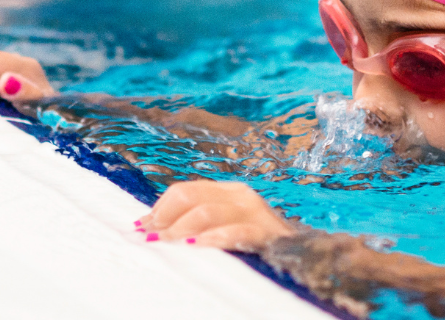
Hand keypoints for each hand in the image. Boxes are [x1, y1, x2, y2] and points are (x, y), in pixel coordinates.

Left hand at [138, 180, 295, 250]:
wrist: (301, 253)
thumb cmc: (253, 243)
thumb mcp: (224, 226)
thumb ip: (193, 222)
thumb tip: (147, 226)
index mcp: (228, 191)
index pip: (185, 190)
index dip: (160, 208)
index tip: (142, 227)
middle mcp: (241, 196)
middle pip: (190, 197)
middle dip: (165, 218)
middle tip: (152, 238)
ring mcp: (255, 212)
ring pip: (207, 212)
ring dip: (181, 230)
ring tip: (169, 245)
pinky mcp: (265, 232)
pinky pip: (236, 232)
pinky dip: (212, 239)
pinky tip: (196, 246)